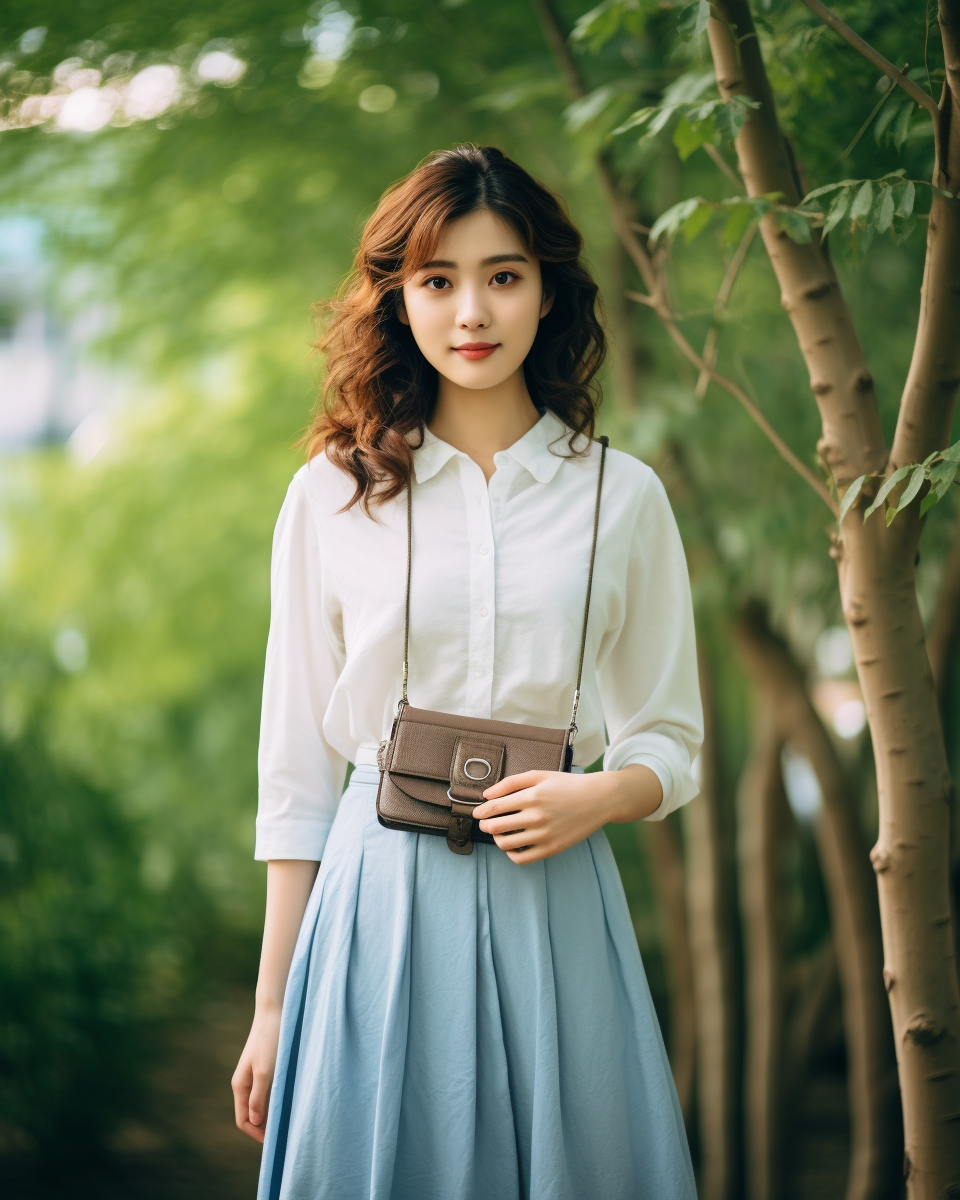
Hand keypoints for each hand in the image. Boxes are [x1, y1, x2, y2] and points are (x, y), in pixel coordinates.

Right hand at [232, 1005, 281, 1142]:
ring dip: (272, 1113)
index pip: (243, 1120)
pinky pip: (268, 1092)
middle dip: (265, 1126)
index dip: (257, 1133)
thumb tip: (254, 1122)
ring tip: (290, 1119)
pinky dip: (276, 1100)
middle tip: (285, 1132)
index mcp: (240, 1086)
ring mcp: (254, 1076)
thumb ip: (259, 1097)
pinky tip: (290, 1101)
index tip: (275, 1139)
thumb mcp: (265, 1071)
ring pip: (261, 1103)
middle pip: (252, 1114)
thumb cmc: (270, 1041)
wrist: (275, 1013)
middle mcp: (245, 1083)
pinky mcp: (265, 1068)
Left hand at [472, 764, 662, 864]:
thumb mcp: (539, 775)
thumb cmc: (567, 785)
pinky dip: (511, 853)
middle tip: (485, 823)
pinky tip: (512, 845)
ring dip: (496, 839)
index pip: (494, 808)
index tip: (477, 812)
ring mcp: (544, 835)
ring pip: (506, 844)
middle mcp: (536, 817)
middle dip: (485, 825)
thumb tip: (487, 795)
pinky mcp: (552, 849)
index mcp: (531, 796)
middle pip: (496, 827)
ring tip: (499, 833)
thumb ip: (510, 782)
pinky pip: (521, 858)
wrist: (598, 799)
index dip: (480, 811)